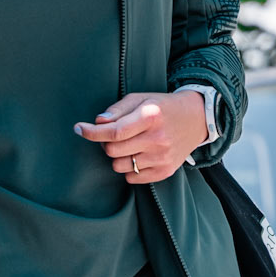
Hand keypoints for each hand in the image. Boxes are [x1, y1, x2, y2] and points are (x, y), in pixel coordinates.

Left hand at [74, 90, 208, 183]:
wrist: (196, 119)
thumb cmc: (163, 107)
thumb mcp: (141, 99)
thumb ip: (117, 109)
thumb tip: (98, 123)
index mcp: (151, 117)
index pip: (113, 132)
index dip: (92, 132)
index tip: (79, 129)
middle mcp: (157, 139)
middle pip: (112, 151)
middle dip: (106, 143)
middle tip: (114, 135)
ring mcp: (162, 157)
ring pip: (119, 166)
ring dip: (118, 156)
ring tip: (129, 144)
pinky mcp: (165, 171)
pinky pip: (132, 177)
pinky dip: (129, 168)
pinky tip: (139, 155)